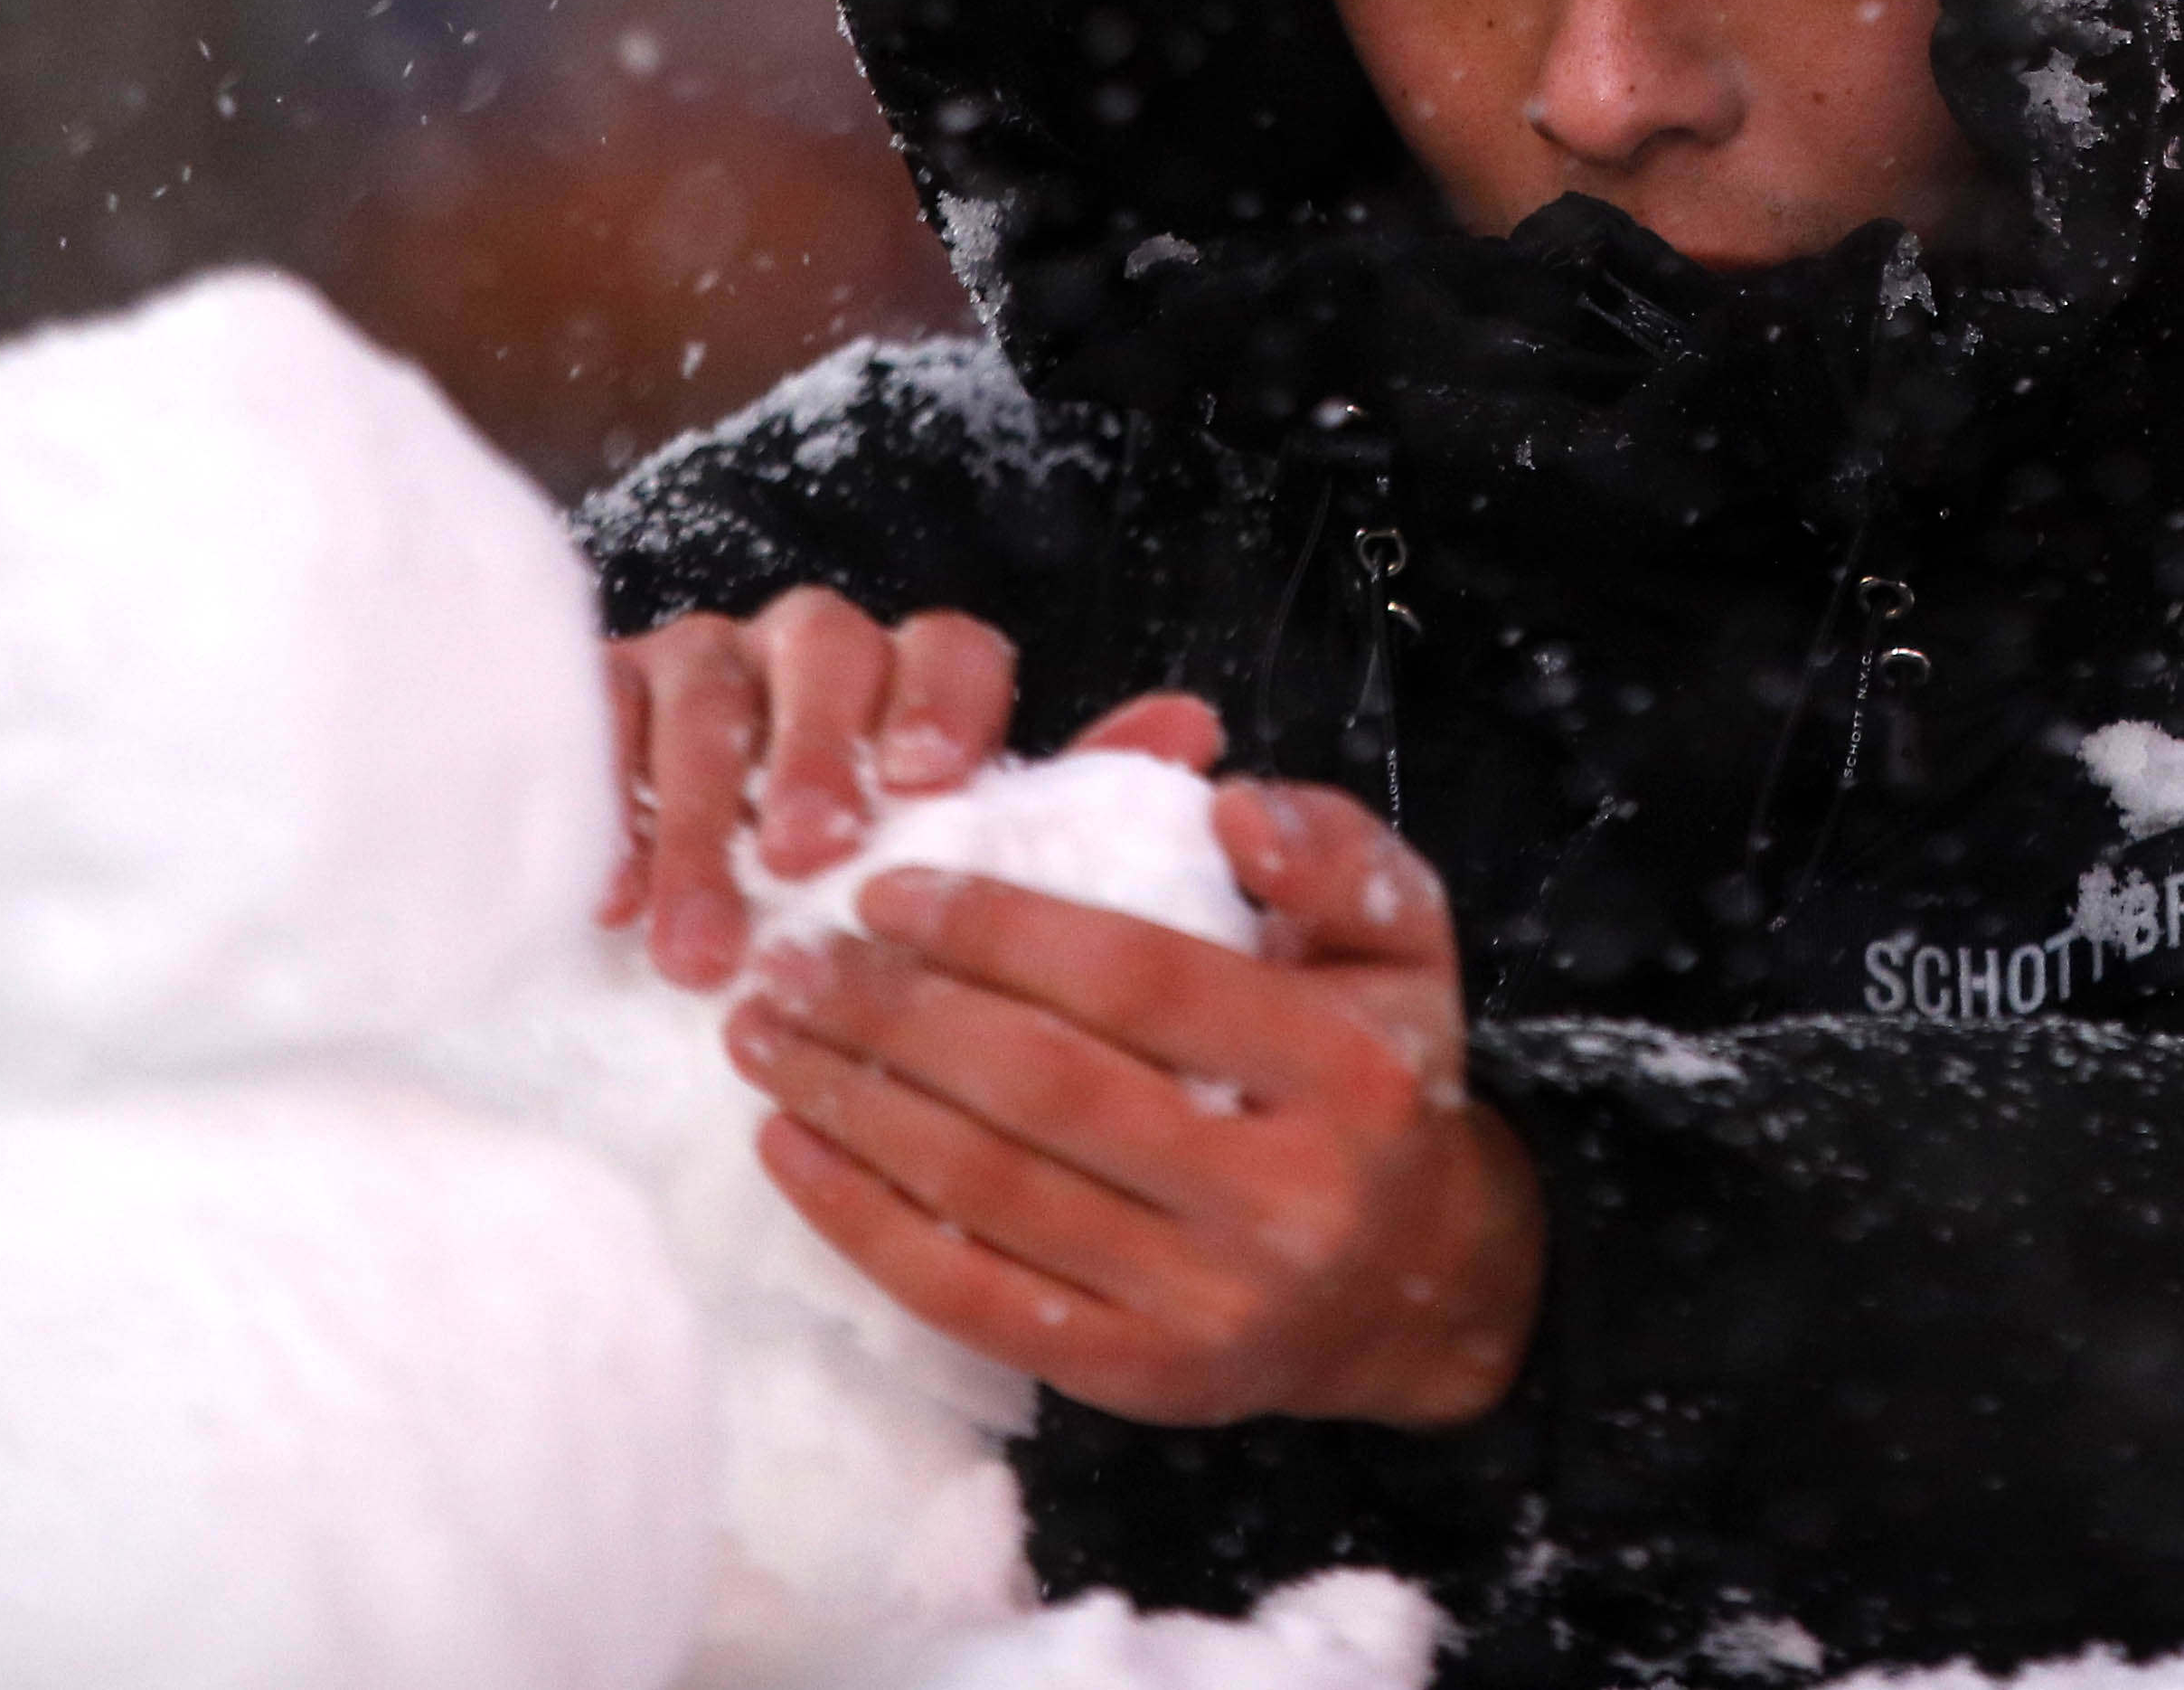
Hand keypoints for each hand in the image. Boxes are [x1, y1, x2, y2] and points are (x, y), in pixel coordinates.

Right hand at [601, 590, 1216, 990]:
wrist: (697, 925)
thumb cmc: (853, 893)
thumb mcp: (960, 857)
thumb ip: (1066, 797)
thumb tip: (1194, 731)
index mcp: (910, 679)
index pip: (947, 647)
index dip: (940, 703)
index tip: (928, 781)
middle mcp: (808, 651)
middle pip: (821, 650)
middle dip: (814, 753)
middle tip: (809, 860)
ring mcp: (699, 665)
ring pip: (706, 701)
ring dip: (703, 825)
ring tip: (705, 949)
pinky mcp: (600, 699)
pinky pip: (598, 725)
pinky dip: (608, 815)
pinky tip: (612, 905)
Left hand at [730, 780, 1545, 1430]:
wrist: (1418, 1287)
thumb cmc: (1380, 1076)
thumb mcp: (1399, 937)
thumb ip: (1329, 847)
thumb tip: (1225, 803)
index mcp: (1344, 1070)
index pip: (1138, 980)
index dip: (996, 927)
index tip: (885, 888)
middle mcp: (1281, 1199)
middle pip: (1044, 1086)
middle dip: (893, 1012)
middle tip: (791, 953)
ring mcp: (1204, 1306)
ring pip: (990, 1192)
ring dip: (852, 1106)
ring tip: (766, 1035)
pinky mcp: (1136, 1381)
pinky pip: (969, 1297)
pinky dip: (862, 1221)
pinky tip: (791, 1152)